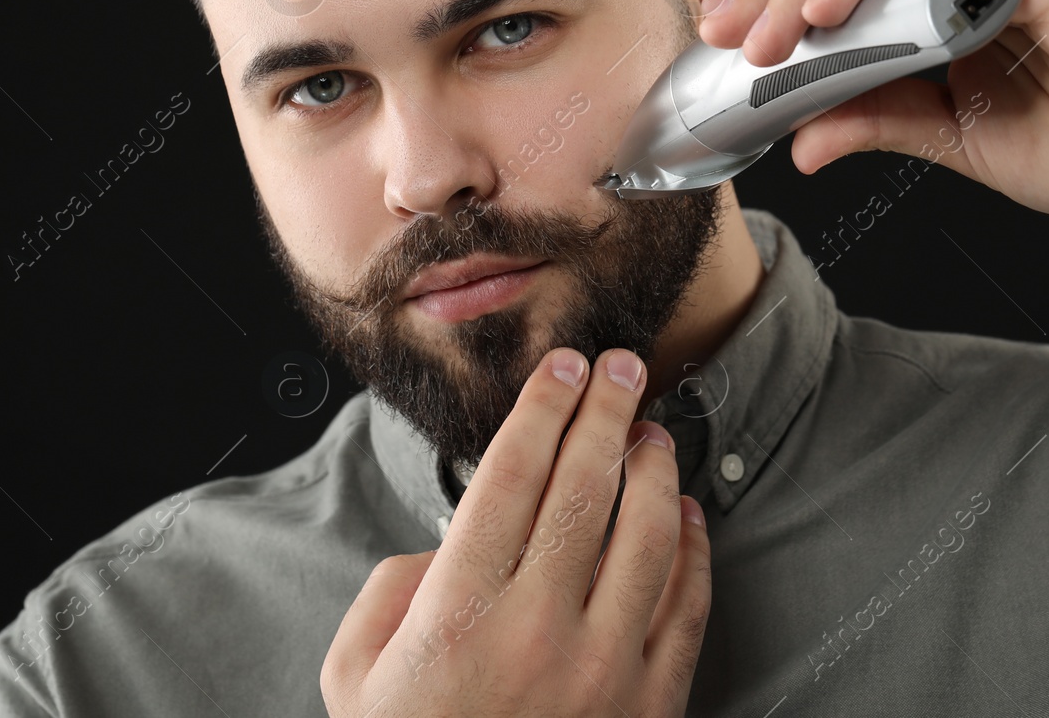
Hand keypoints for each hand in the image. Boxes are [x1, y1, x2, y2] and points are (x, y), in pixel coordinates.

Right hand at [321, 347, 711, 717]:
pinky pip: (687, 608)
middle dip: (604, 411)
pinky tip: (687, 513)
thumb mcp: (355, 674)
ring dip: (653, 470)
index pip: (512, 474)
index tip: (560, 365)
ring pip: (649, 537)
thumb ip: (393, 588)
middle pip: (584, 488)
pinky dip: (694, 550)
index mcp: (459, 613)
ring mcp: (605, 671)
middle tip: (622, 365)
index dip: (542, 407)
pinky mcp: (650, 707)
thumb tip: (450, 544)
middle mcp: (538, 630)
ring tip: (651, 431)